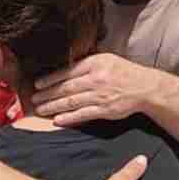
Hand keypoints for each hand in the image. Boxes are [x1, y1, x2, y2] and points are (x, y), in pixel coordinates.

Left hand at [33, 53, 157, 126]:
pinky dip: (69, 118)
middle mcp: (96, 79)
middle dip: (47, 94)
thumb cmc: (123, 72)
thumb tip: (63, 68)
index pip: (67, 72)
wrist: (145, 87)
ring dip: (54, 107)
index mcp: (95, 64)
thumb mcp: (105, 59)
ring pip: (72, 102)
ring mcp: (100, 96)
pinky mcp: (105, 110)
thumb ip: (86, 64)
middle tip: (33, 99)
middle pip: (66, 88)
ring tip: (40, 110)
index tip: (37, 84)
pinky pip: (83, 115)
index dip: (50, 79)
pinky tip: (57, 120)